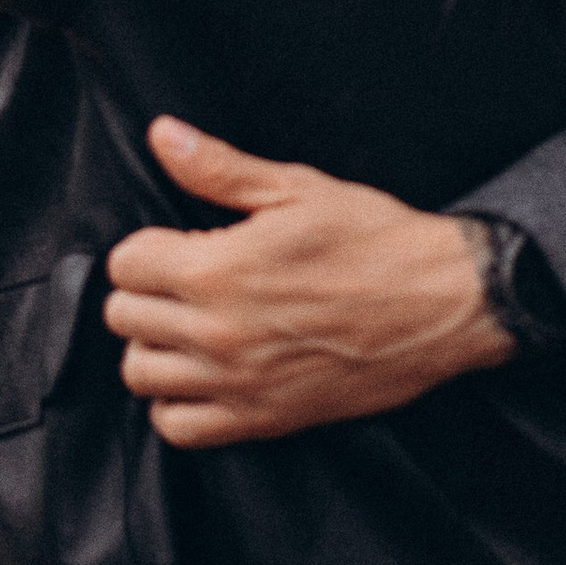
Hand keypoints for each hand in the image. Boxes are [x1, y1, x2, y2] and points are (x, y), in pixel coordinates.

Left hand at [102, 115, 512, 446]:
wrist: (441, 303)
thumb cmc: (373, 239)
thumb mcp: (295, 190)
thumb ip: (218, 168)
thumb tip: (163, 136)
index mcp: (219, 269)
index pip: (125, 265)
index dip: (147, 246)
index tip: (178, 242)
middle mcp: (217, 333)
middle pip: (124, 319)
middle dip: (145, 292)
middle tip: (183, 279)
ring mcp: (237, 384)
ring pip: (140, 376)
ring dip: (154, 347)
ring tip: (188, 324)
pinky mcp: (262, 421)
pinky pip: (178, 428)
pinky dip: (175, 404)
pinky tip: (200, 374)